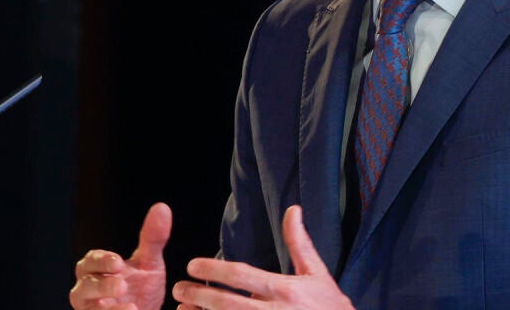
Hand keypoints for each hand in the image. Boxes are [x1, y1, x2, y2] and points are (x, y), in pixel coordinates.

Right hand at [69, 202, 172, 309]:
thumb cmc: (141, 287)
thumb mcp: (149, 263)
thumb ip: (152, 238)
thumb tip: (162, 207)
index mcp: (96, 269)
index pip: (91, 261)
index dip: (102, 261)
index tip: (119, 263)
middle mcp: (87, 291)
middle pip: (85, 286)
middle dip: (102, 286)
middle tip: (122, 285)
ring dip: (107, 308)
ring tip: (131, 308)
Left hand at [171, 205, 353, 309]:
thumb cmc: (330, 306)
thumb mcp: (316, 273)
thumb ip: (299, 243)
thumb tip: (293, 209)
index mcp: (285, 291)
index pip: (242, 276)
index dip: (214, 269)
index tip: (193, 264)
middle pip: (228, 304)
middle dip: (199, 296)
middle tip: (178, 289)